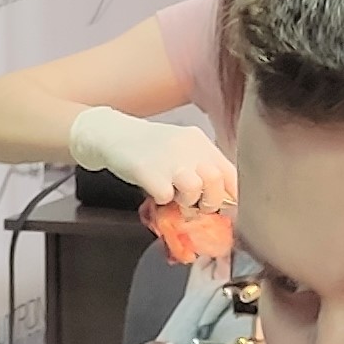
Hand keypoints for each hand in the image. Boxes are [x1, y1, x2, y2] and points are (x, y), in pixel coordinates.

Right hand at [68, 103, 235, 212]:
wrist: (112, 135)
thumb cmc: (148, 147)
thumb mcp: (180, 148)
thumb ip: (199, 167)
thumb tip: (219, 197)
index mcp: (199, 142)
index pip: (229, 171)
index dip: (231, 194)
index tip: (226, 208)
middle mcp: (188, 148)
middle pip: (215, 181)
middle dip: (209, 201)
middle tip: (198, 205)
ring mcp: (169, 159)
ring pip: (194, 189)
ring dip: (186, 202)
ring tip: (175, 198)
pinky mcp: (149, 172)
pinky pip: (165, 197)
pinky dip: (162, 201)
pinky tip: (155, 192)